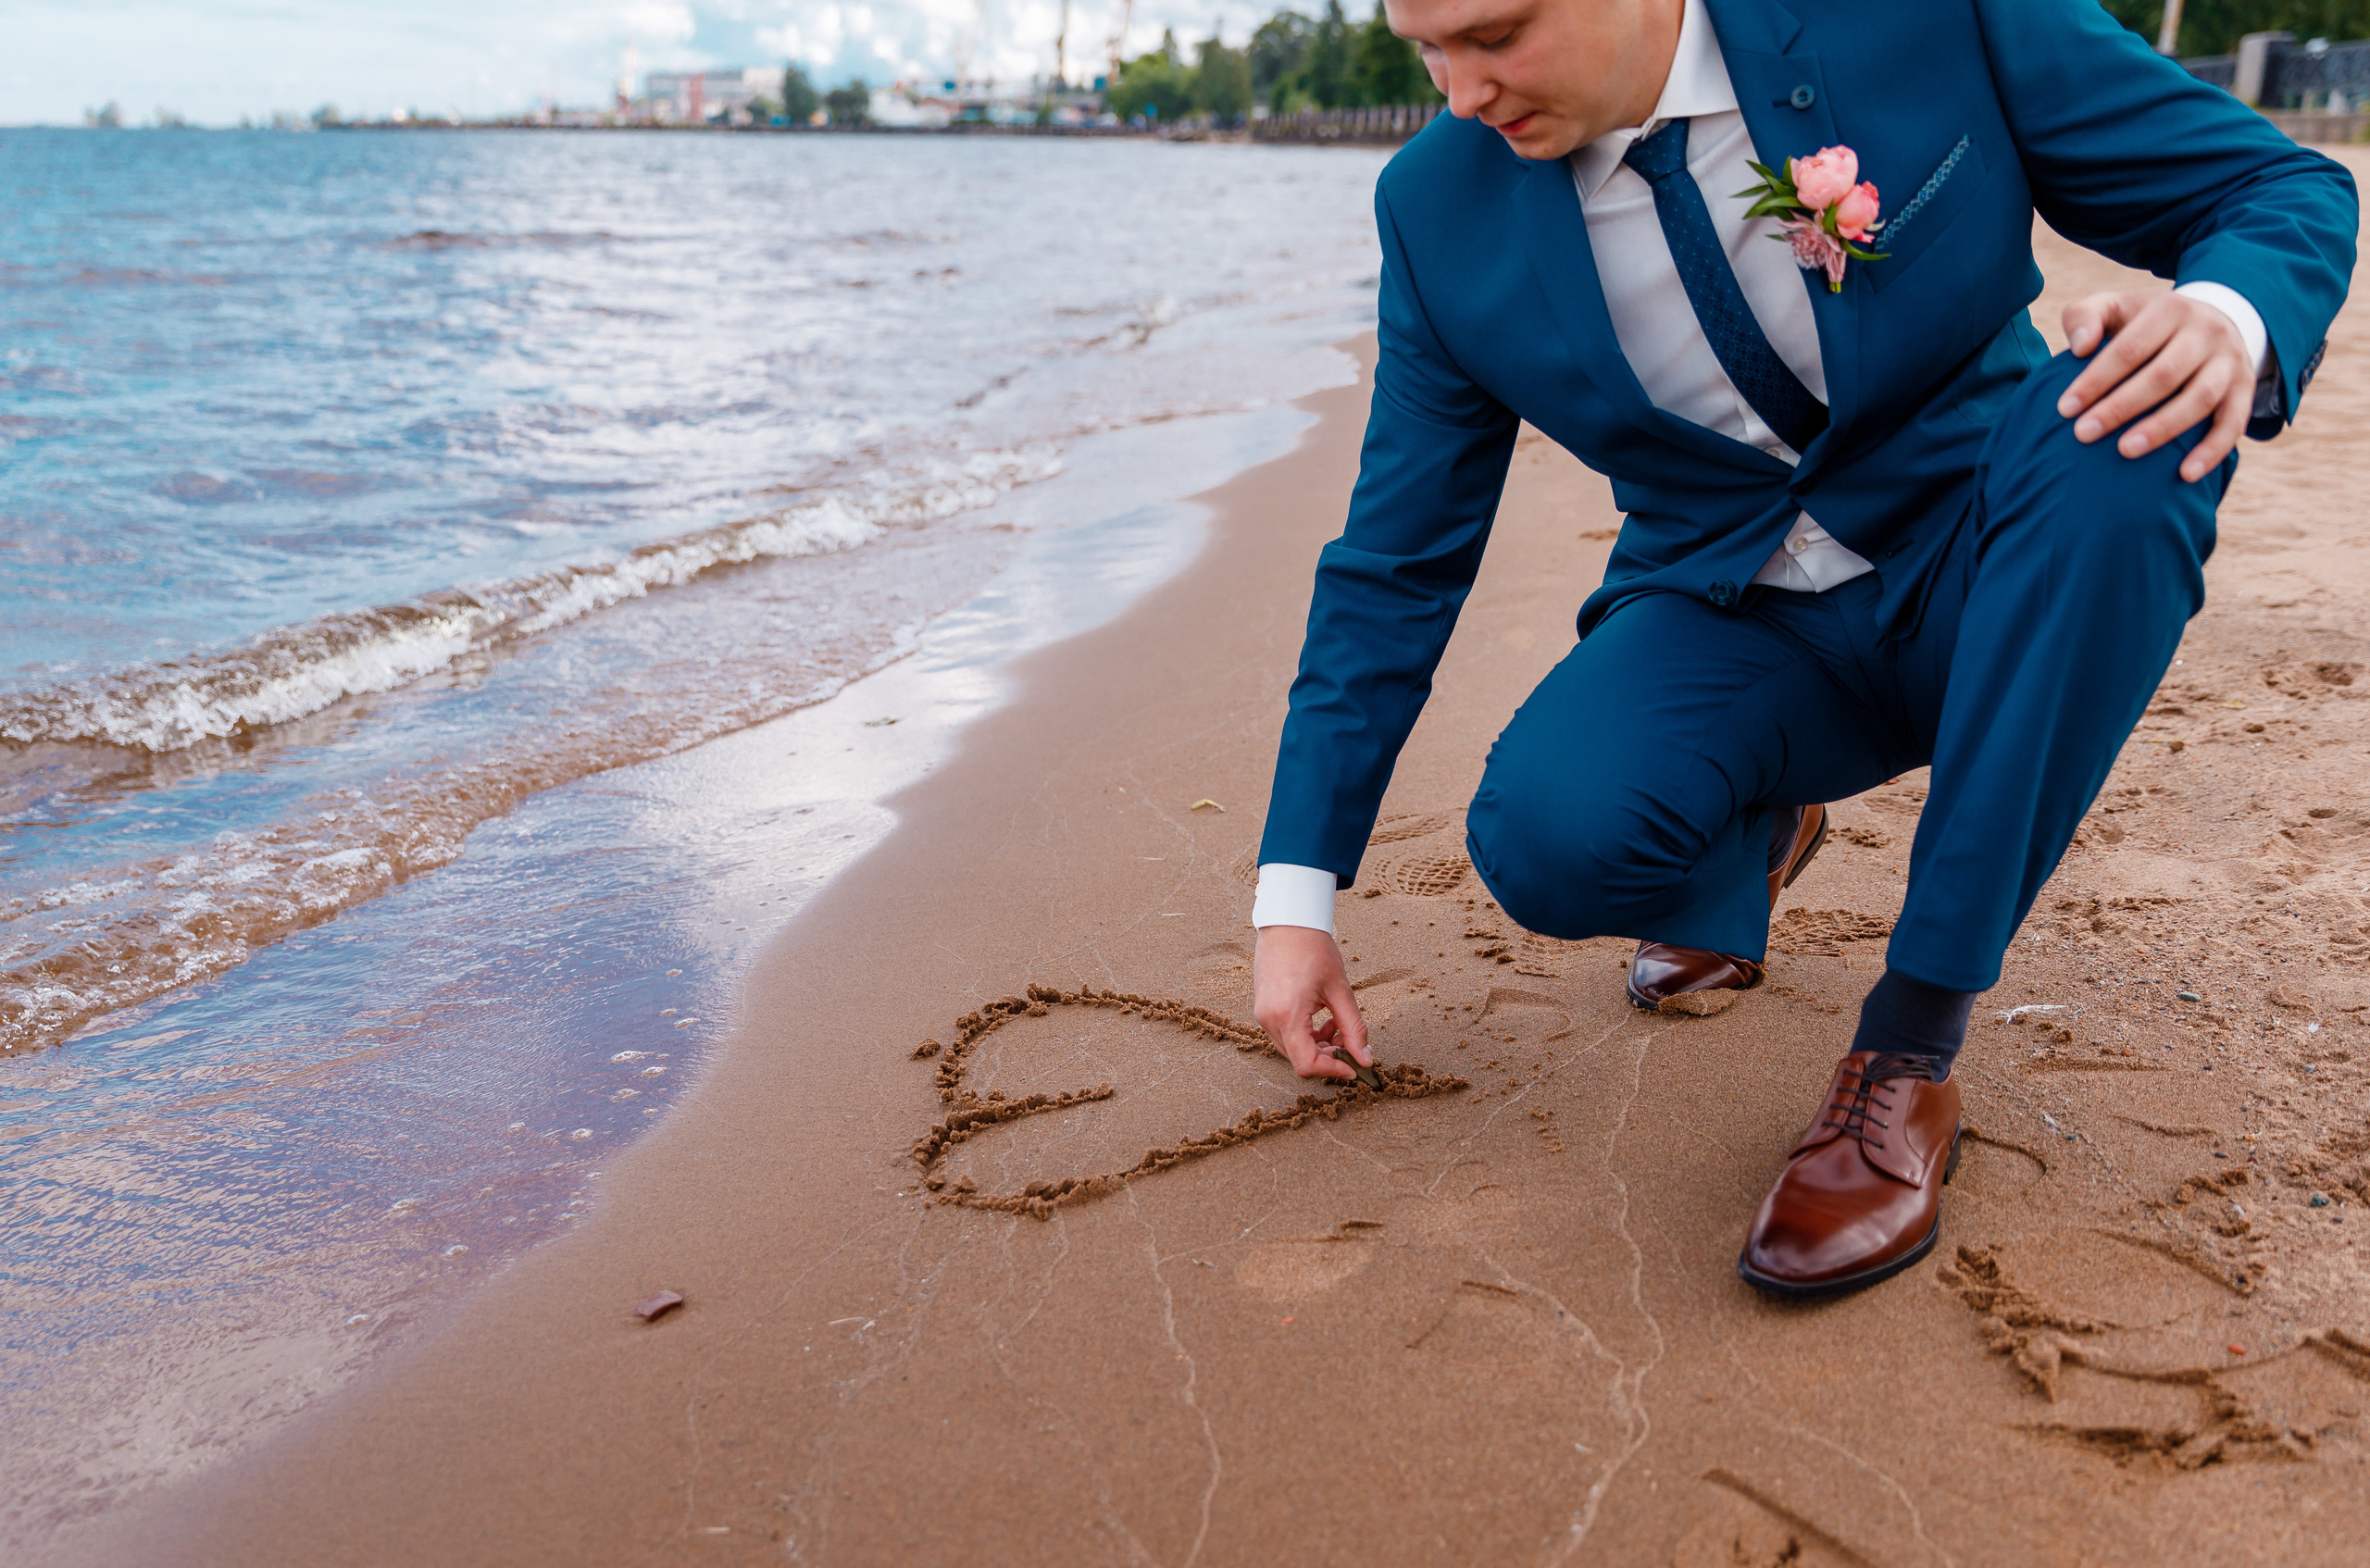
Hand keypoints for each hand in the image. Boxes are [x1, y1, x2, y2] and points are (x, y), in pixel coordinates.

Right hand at [1252, 924, 1370, 1082]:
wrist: (1288, 924)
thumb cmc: (1313, 949)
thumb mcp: (1340, 990)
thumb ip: (1354, 1028)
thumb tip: (1365, 1058)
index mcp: (1287, 1015)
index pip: (1307, 1064)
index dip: (1333, 1071)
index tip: (1354, 1066)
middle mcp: (1269, 1019)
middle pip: (1299, 1060)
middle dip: (1329, 1058)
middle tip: (1352, 1043)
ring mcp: (1262, 1015)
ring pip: (1293, 1050)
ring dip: (1319, 1047)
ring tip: (1339, 1026)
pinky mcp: (1263, 1010)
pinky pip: (1285, 1035)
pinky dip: (1307, 1036)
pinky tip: (1323, 1020)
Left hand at [2057, 289, 2254, 483]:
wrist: (2211, 319)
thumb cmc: (2144, 322)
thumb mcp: (2115, 306)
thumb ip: (2086, 317)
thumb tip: (2079, 347)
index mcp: (2170, 310)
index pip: (2129, 347)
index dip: (2096, 379)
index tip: (2065, 409)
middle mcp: (2206, 332)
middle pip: (2163, 374)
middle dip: (2121, 407)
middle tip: (2083, 434)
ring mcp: (2229, 362)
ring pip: (2200, 398)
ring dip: (2163, 428)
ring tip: (2125, 451)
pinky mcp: (2244, 389)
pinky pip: (2234, 422)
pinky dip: (2213, 450)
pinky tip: (2186, 475)